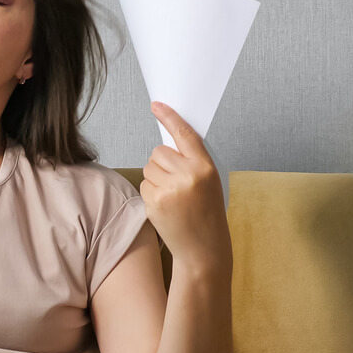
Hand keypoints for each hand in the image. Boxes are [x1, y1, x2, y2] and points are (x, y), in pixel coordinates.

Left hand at [143, 101, 231, 264]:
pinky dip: (151, 192)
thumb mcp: (209, 181)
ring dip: (155, 177)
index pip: (184, 134)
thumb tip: (167, 142)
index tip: (157, 105)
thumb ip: (191, 161)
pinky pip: (144, 184)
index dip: (169, 117)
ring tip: (172, 195)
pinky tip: (166, 205)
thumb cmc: (207, 212)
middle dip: (162, 162)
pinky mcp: (154, 202)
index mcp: (205, 167)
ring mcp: (169, 190)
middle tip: (175, 180)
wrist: (203, 248)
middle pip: (159, 151)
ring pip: (148, 167)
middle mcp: (187, 175)